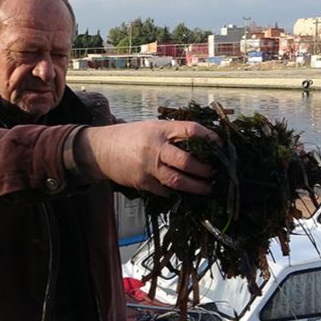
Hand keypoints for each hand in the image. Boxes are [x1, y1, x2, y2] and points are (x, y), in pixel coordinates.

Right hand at [75, 120, 219, 196]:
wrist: (100, 149)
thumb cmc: (130, 137)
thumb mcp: (152, 127)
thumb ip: (173, 134)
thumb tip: (203, 142)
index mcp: (160, 129)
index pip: (190, 130)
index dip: (209, 137)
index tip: (220, 145)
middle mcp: (155, 147)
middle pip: (186, 160)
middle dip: (204, 170)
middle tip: (215, 173)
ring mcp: (148, 167)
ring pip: (177, 180)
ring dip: (195, 186)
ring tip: (207, 188)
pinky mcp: (142, 182)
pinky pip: (164, 190)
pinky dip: (176, 192)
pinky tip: (185, 193)